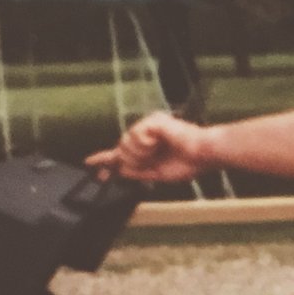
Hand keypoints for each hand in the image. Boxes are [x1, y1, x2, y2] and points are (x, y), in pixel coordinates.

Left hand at [86, 110, 211, 183]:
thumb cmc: (188, 163)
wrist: (203, 154)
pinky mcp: (151, 121)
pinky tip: (158, 143)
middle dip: (131, 160)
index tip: (90, 163)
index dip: (106, 158)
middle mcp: (146, 133)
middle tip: (150, 160)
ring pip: (126, 144)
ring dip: (139, 154)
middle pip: (121, 149)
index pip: (122, 151)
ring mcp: (148, 125)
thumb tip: (118, 169)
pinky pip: (135, 136)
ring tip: (157, 152)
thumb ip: (136, 171)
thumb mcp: (156, 173)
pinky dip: (145, 145)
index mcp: (148, 145)